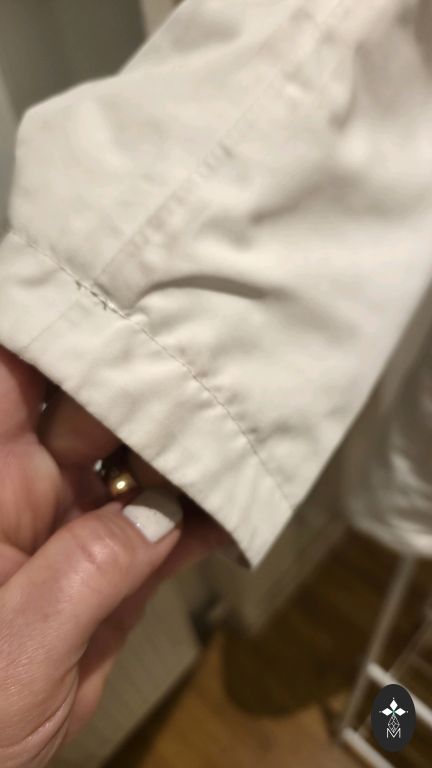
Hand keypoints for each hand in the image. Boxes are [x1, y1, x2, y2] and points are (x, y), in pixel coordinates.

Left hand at [0, 346, 225, 767]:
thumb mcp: (16, 643)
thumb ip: (87, 571)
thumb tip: (160, 513)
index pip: (12, 380)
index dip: (54, 332)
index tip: (113, 293)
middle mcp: (32, 491)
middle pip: (90, 412)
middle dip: (142, 388)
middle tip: (202, 366)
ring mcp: (78, 529)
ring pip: (138, 466)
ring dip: (182, 452)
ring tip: (235, 430)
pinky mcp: (114, 570)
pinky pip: (163, 531)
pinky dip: (199, 518)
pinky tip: (232, 508)